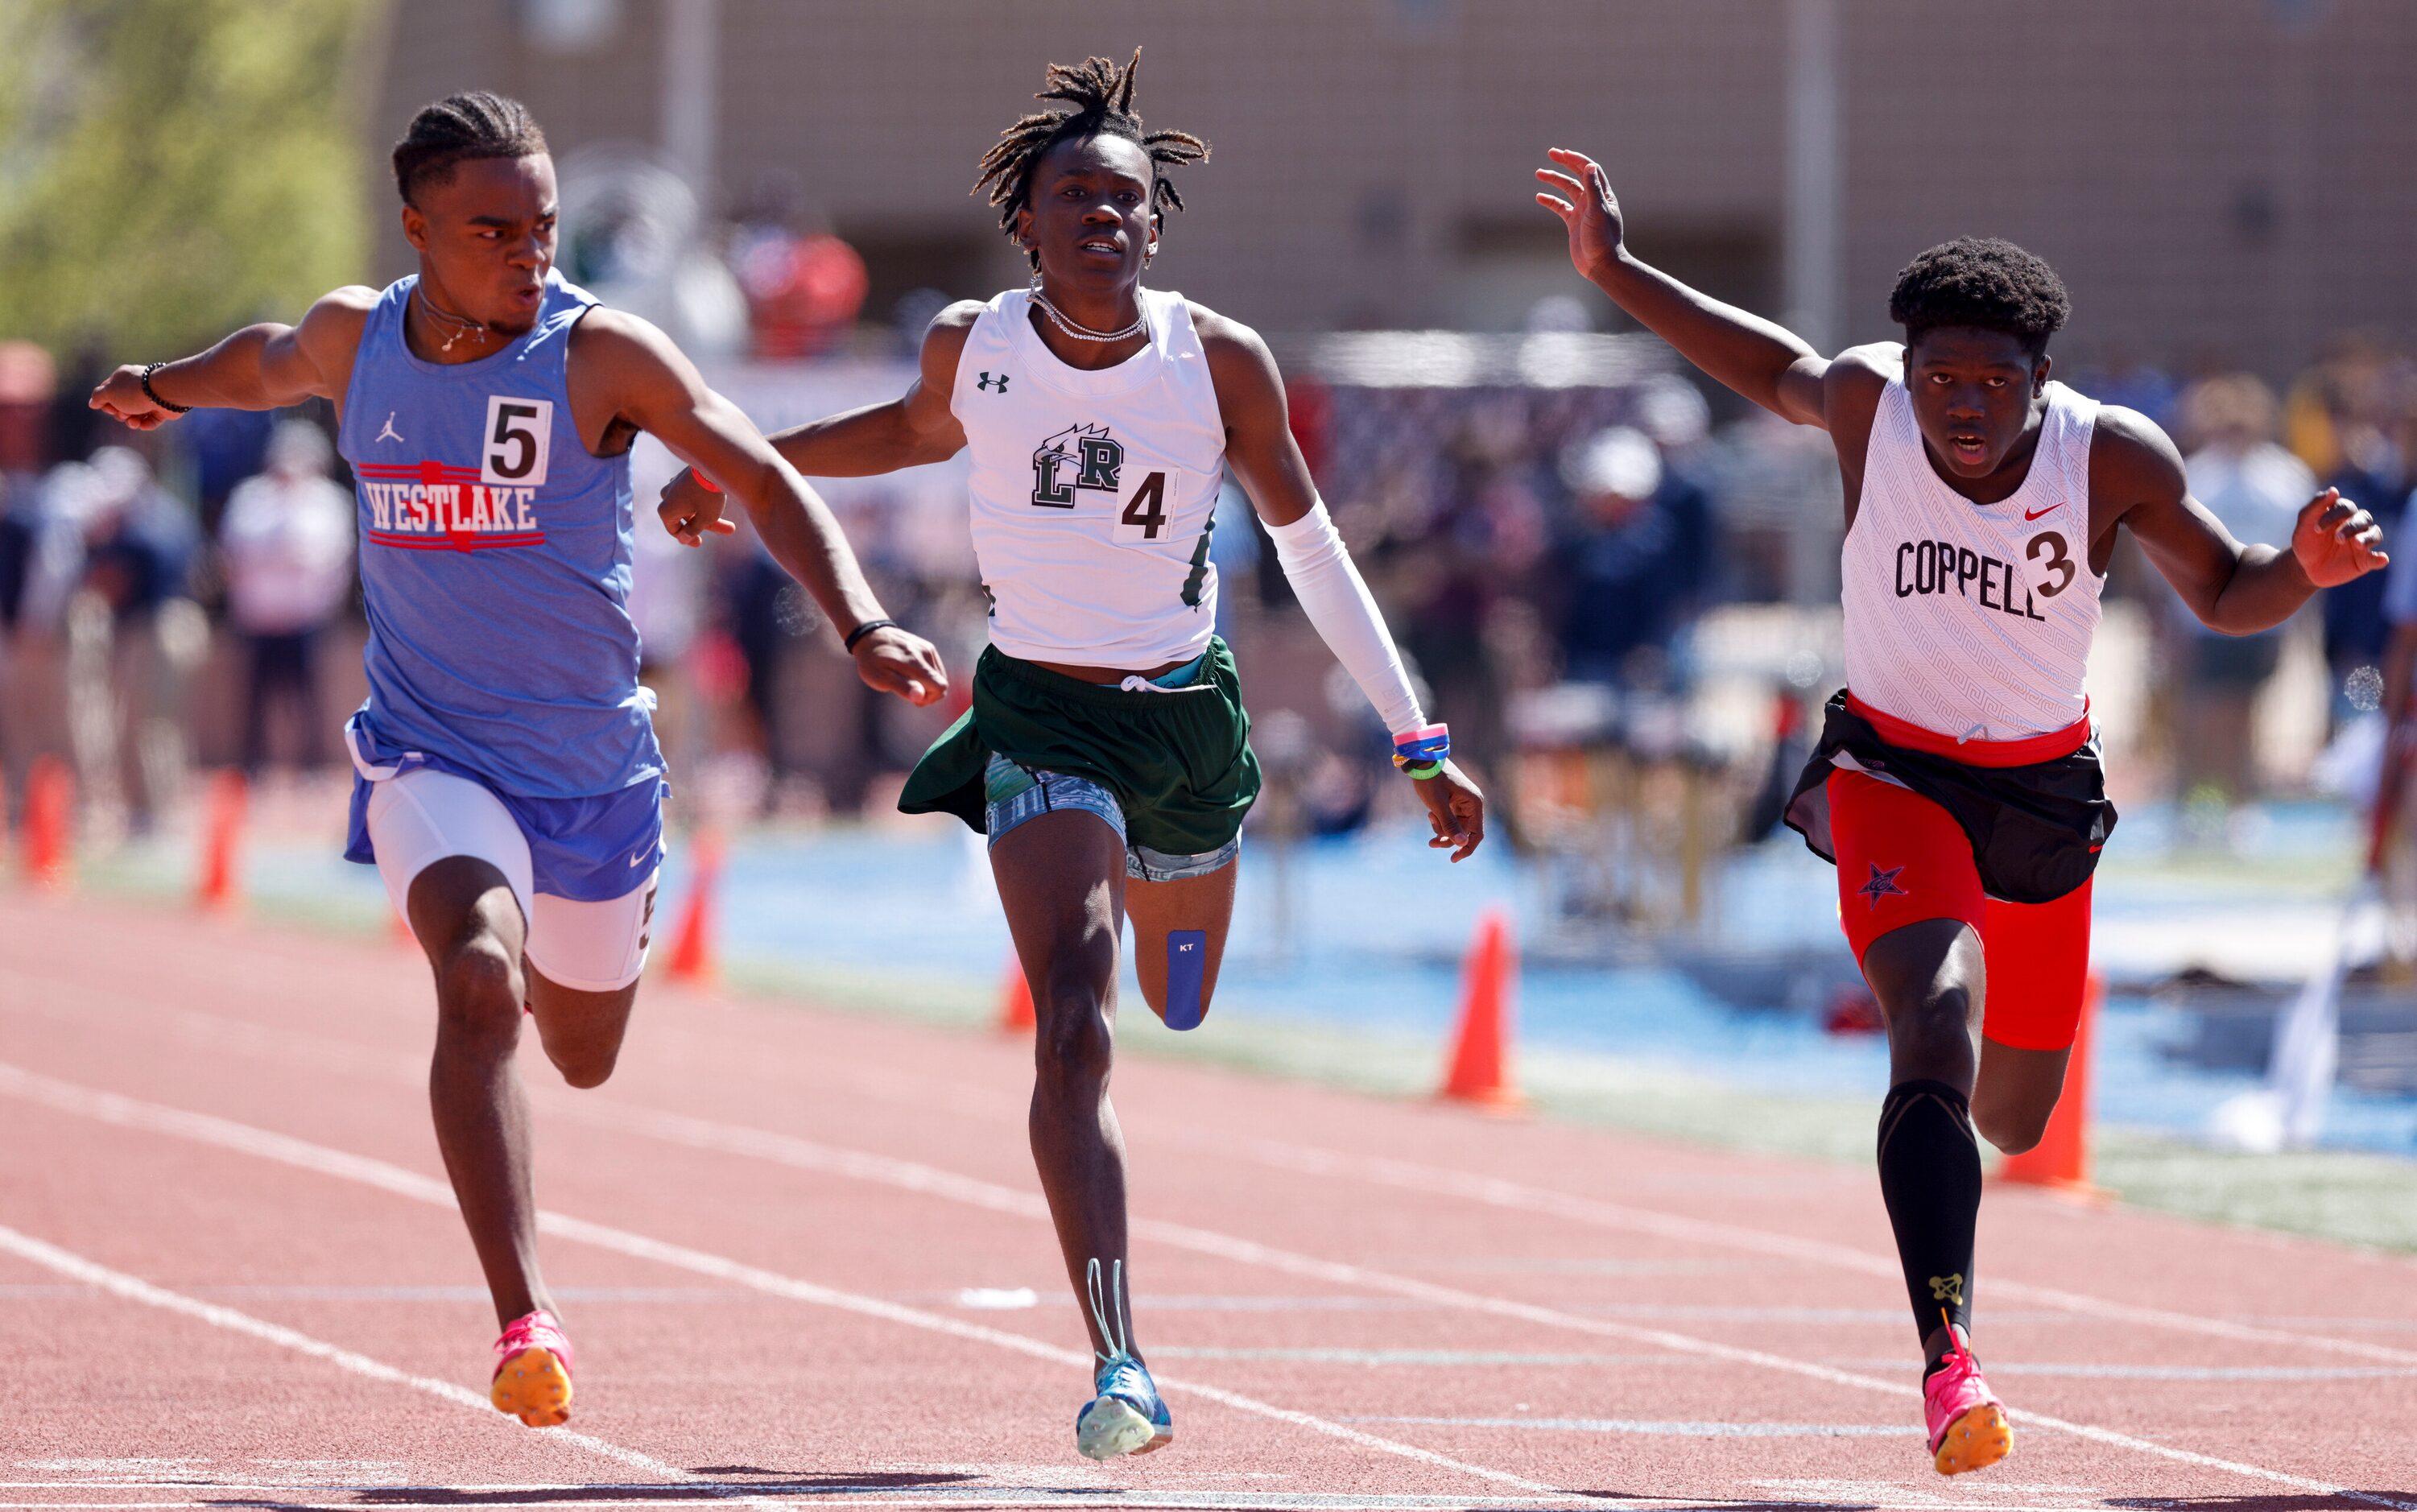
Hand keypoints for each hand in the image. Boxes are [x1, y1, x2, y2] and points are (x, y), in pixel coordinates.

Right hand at [88, 366, 179, 431]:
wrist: (164, 393)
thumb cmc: (133, 391)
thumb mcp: (109, 392)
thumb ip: (98, 397)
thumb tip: (92, 403)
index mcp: (123, 378)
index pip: (108, 391)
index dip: (105, 402)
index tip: (107, 406)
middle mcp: (136, 388)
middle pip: (122, 406)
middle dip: (119, 413)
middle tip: (123, 413)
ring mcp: (150, 399)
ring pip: (136, 415)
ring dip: (131, 421)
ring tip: (133, 421)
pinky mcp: (162, 410)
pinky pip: (150, 421)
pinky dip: (145, 425)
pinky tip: (142, 424)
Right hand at [656, 466, 739, 547]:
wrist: (714, 464)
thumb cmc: (708, 495)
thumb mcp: (704, 518)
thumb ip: (693, 531)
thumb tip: (683, 539)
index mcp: (666, 510)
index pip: (674, 530)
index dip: (687, 539)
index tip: (700, 542)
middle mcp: (666, 497)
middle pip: (687, 518)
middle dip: (708, 526)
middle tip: (728, 530)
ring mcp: (674, 485)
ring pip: (693, 506)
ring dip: (710, 515)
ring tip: (732, 524)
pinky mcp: (684, 476)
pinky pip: (693, 495)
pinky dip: (705, 503)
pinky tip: (720, 505)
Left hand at [851, 625, 948, 706]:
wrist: (870, 636)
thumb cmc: (872, 661)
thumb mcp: (880, 678)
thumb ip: (902, 687)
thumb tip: (920, 696)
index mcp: (915, 662)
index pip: (940, 687)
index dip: (929, 698)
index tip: (913, 699)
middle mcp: (926, 653)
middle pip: (942, 684)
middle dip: (928, 694)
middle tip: (907, 692)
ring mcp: (928, 648)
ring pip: (939, 677)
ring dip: (927, 685)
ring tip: (907, 682)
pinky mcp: (928, 647)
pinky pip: (935, 669)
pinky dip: (926, 676)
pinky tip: (910, 674)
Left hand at [1413, 758, 1485, 862]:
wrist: (1421, 759)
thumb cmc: (1430, 779)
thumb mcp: (1437, 804)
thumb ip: (1449, 824)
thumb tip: (1461, 844)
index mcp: (1474, 803)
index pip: (1476, 833)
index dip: (1467, 848)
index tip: (1453, 859)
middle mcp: (1472, 804)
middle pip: (1465, 832)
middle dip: (1448, 838)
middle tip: (1431, 843)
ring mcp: (1463, 803)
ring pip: (1456, 827)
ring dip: (1442, 830)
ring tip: (1430, 819)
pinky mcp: (1454, 802)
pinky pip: (1450, 819)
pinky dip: (1440, 821)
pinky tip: (1430, 814)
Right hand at [1534, 147, 1625, 281]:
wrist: (1601, 265)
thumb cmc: (1603, 239)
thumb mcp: (1597, 211)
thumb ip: (1593, 188)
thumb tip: (1589, 165)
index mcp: (1602, 195)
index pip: (1590, 170)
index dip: (1577, 160)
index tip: (1563, 153)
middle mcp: (1593, 200)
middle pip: (1577, 176)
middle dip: (1565, 163)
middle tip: (1551, 153)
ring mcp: (1582, 211)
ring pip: (1567, 190)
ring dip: (1554, 180)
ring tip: (1539, 173)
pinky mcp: (1573, 223)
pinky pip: (1560, 208)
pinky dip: (1550, 201)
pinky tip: (1539, 197)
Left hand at [2291, 487, 2387, 587]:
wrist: (2305, 567)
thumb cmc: (2306, 541)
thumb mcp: (2304, 524)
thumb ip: (2316, 505)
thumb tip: (2334, 490)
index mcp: (2342, 514)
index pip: (2346, 507)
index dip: (2333, 515)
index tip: (2316, 529)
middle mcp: (2356, 525)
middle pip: (2364, 518)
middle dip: (2351, 527)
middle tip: (2337, 538)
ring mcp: (2362, 542)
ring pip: (2374, 534)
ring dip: (2367, 538)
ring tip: (2357, 544)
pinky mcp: (2365, 560)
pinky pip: (2378, 558)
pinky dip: (2381, 558)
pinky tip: (2381, 559)